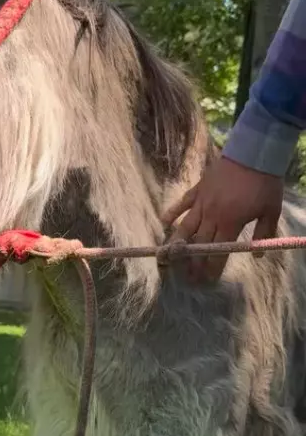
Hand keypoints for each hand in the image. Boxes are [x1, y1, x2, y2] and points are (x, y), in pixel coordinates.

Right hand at [160, 156, 282, 282]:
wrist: (252, 155)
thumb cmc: (264, 185)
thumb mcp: (271, 211)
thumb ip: (263, 234)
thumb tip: (257, 255)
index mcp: (230, 223)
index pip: (218, 251)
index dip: (212, 266)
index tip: (206, 280)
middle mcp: (212, 215)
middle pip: (199, 243)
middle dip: (193, 261)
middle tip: (187, 276)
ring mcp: (201, 202)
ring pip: (186, 227)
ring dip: (178, 243)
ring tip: (171, 256)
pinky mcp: (197, 190)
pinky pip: (181, 204)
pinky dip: (171, 213)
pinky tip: (164, 223)